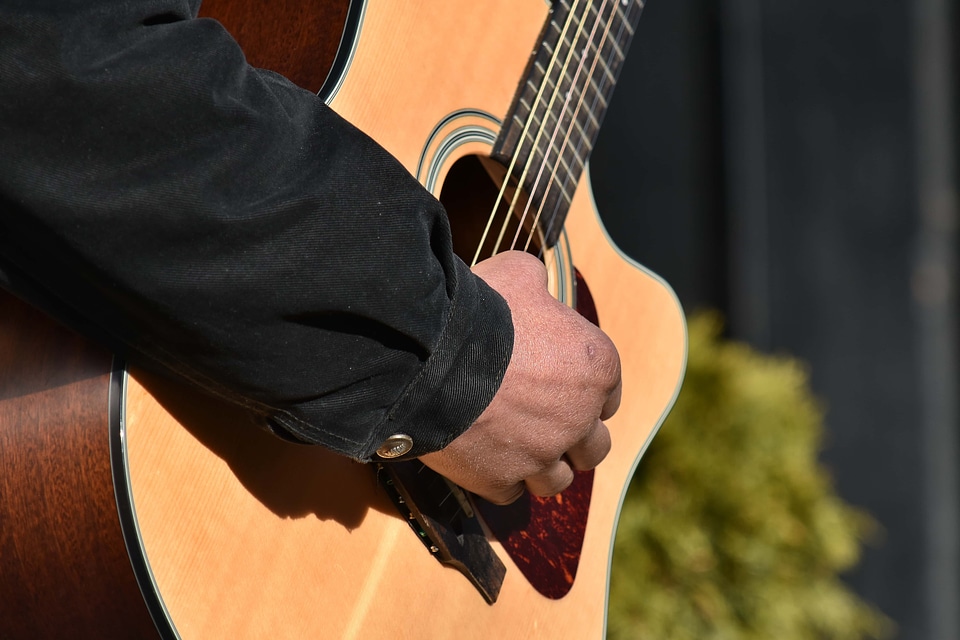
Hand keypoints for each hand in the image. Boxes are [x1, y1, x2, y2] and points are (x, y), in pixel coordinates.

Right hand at [420, 251, 620, 503]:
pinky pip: (511, 493)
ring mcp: (541, 455)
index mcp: (596, 368)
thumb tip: (533, 282)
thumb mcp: (517, 274)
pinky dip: (500, 480)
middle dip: (575, 439)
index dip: (587, 392)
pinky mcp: (501, 480)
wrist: (430, 355)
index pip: (610, 394)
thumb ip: (536, 282)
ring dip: (542, 466)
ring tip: (518, 450)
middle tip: (547, 426)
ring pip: (557, 480)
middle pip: (595, 447)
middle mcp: (579, 418)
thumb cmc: (480, 310)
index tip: (565, 388)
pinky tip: (485, 461)